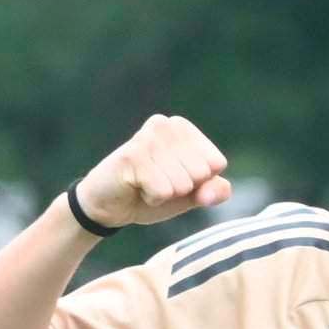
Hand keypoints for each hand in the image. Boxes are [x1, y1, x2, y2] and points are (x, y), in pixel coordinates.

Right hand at [80, 116, 232, 229]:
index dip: (200, 182)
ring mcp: (147, 138)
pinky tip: (135, 187)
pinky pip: (163, 191)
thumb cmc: (155, 191)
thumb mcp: (194, 192)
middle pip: (201, 173)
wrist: (111, 204)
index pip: (217, 163)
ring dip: (166, 194)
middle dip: (182, 188)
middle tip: (157, 181)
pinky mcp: (132, 156)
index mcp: (182, 128)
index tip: (175, 177)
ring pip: (183, 184)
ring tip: (145, 183)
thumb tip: (206, 193)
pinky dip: (152, 198)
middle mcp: (165, 124)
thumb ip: (216, 190)